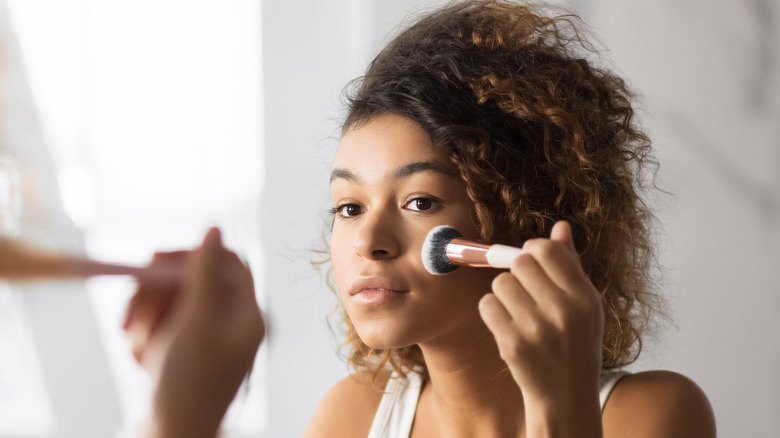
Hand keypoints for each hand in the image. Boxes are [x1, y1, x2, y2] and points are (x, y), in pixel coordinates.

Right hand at [123, 228, 264, 437]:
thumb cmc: (188, 385)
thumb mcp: (197, 322)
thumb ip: (204, 273)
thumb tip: (215, 227)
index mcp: (246, 315)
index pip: (229, 262)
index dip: (192, 254)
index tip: (155, 259)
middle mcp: (231, 324)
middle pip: (193, 281)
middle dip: (157, 296)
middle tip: (130, 317)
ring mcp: (207, 339)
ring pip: (171, 303)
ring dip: (146, 319)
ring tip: (136, 347)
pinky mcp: (184, 353)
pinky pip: (160, 326)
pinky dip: (145, 338)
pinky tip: (141, 362)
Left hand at [478, 221, 603, 436]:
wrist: (565, 395)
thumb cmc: (574, 343)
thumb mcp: (585, 305)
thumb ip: (570, 265)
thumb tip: (560, 226)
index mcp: (584, 297)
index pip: (547, 250)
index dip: (533, 250)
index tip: (532, 262)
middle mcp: (563, 311)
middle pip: (520, 262)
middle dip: (518, 271)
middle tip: (526, 290)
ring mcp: (536, 328)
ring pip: (501, 283)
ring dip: (504, 293)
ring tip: (519, 312)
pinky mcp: (512, 343)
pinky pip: (488, 305)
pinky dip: (493, 312)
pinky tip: (508, 325)